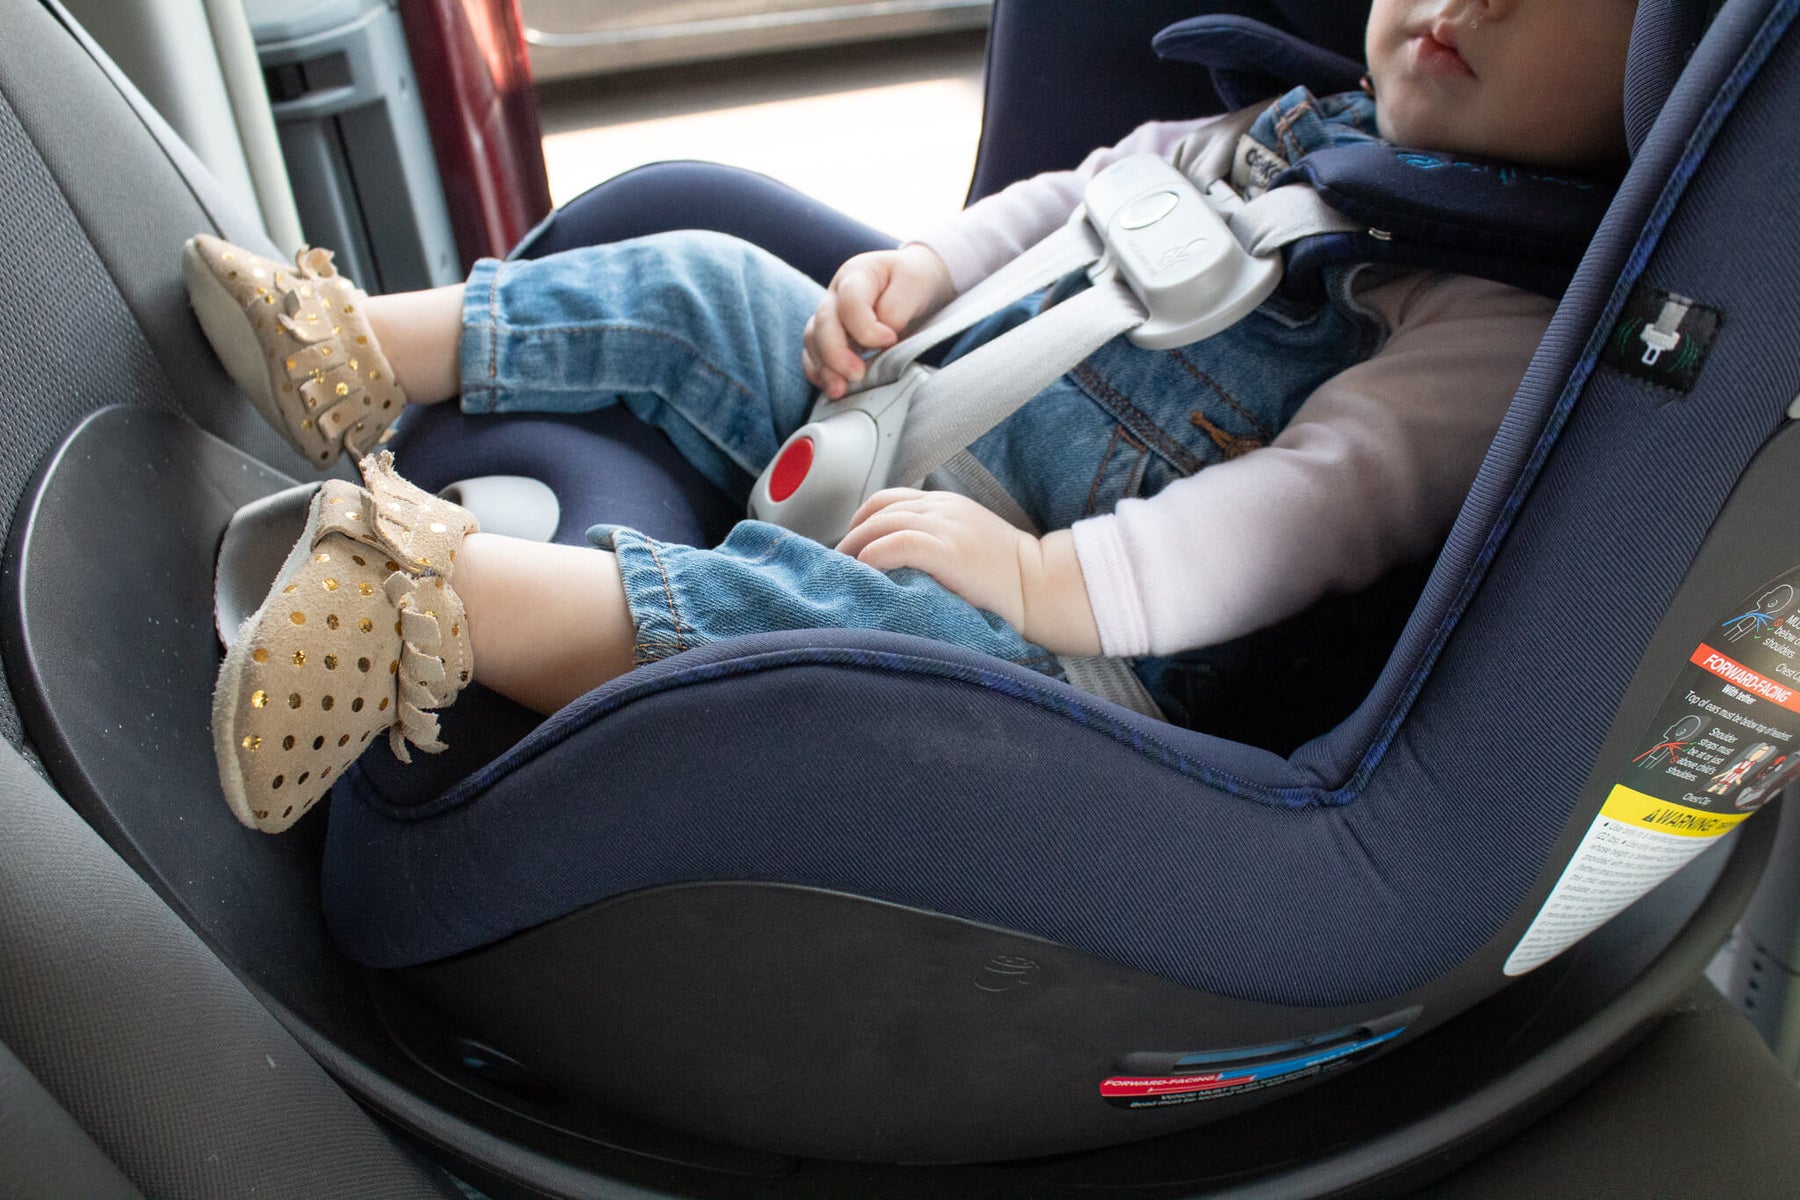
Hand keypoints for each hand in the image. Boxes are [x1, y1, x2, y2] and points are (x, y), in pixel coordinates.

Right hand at [802, 245, 953, 398]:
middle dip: (836, 354)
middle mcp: (836, 294)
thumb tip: (881, 339)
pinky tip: (832, 387)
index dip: (866, 328)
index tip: (890, 341)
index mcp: (857, 274)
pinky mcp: (830, 335)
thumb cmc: (914, 279)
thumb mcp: (915, 282)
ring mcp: (830, 315)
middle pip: (823, 323)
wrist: (913, 282)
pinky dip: (819, 372)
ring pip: (812, 340)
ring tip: (839, 390)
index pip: (849, 303)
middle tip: (857, 376)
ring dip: (824, 368)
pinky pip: (813, 354)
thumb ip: (896, 308)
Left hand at [836, 489, 1100, 654]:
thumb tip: (897, 565)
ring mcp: (946, 527)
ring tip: (843, 572)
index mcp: (947, 506)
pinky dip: (873, 554)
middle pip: (878, 509)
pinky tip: (863, 571)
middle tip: (837, 565)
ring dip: (854, 547)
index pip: (888, 500)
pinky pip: (897, 543)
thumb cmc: (1010, 579)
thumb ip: (940, 542)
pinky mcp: (948, 551)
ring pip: (882, 523)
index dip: (860, 522)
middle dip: (850, 536)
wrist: (1044, 586)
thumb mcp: (971, 545)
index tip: (850, 549)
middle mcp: (943, 509)